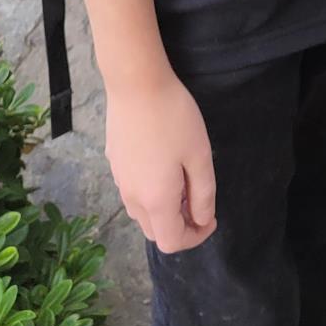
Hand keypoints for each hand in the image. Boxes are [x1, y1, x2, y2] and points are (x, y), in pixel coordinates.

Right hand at [104, 67, 216, 252]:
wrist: (136, 84)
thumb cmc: (174, 118)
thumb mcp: (199, 155)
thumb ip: (203, 194)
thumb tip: (202, 219)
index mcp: (155, 200)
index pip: (172, 242)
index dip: (195, 238)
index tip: (211, 217)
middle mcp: (132, 197)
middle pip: (155, 231)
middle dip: (179, 226)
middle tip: (198, 201)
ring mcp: (119, 179)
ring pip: (141, 212)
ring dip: (164, 210)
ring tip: (182, 182)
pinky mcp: (114, 161)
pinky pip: (133, 190)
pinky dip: (150, 192)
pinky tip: (162, 162)